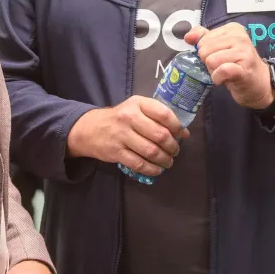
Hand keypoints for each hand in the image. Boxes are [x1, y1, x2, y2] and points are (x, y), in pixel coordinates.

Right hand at [66, 96, 186, 177]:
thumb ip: (159, 117)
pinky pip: (139, 164)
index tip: (181, 134)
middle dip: (172, 146)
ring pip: (151, 152)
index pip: (164, 114)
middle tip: (175, 151)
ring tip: (168, 161)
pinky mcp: (116, 152)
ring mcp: (121, 135)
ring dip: (164, 160)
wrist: (90, 128)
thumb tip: (184, 133)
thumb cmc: (120, 118)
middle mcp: (130, 117)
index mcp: (138, 104)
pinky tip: (157, 169)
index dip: (177, 126)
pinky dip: (152, 169)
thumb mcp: (137, 109)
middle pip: (160, 135)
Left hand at [187, 24, 274, 111]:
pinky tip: (225, 79)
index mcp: (233, 29)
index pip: (203, 40)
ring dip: (214, 71)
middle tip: (222, 66)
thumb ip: (203, 38)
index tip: (220, 56)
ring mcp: (244, 53)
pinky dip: (218, 78)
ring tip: (226, 72)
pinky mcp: (244, 69)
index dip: (206, 52)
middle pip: (204, 50)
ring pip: (210, 61)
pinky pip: (221, 71)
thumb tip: (188, 37)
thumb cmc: (237, 64)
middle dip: (209, 62)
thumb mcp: (220, 47)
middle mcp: (240, 37)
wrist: (258, 83)